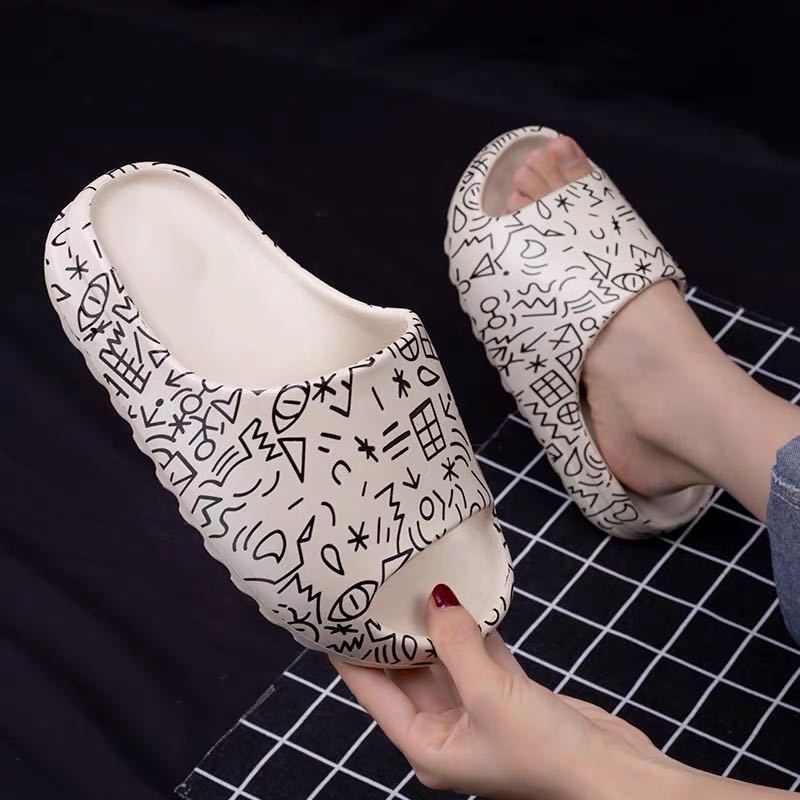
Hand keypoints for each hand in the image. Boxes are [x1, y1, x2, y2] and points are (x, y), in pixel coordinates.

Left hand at [331, 584, 685, 799]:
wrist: (614, 776)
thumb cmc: (544, 752)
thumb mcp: (489, 694)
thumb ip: (456, 644)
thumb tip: (434, 597)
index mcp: (427, 745)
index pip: (376, 692)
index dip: (354, 655)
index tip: (337, 616)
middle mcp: (446, 730)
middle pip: (409, 672)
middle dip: (396, 631)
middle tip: (378, 585)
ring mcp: (478, 712)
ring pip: (445, 659)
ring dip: (436, 625)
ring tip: (415, 581)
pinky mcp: (507, 696)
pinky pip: (478, 655)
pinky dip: (472, 629)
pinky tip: (463, 596)